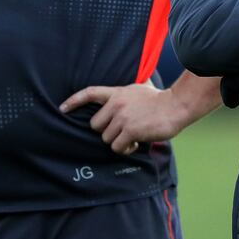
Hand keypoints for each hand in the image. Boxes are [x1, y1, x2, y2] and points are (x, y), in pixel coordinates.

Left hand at [59, 82, 189, 155]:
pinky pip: (118, 147)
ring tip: (132, 137)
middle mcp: (117, 104)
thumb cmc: (160, 100)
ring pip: (106, 138)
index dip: (74, 101)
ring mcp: (123, 117)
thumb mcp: (140, 89)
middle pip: (96, 126)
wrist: (176, 105)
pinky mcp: (130, 130)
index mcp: (117, 93)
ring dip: (118, 142)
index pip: (90, 93)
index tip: (62, 108)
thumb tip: (126, 94)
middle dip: (107, 132)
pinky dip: (126, 149)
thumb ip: (127, 93)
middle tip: (122, 132)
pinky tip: (136, 143)